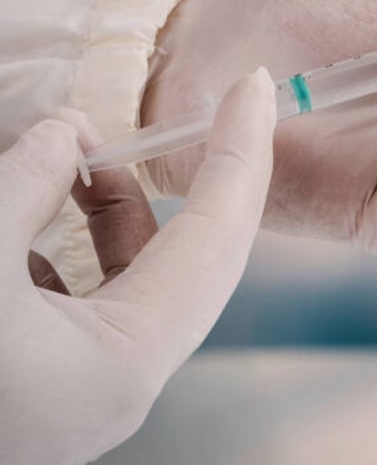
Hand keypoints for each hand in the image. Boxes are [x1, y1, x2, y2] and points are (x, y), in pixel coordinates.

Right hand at [0, 69, 275, 463]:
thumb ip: (26, 184)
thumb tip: (70, 133)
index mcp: (126, 362)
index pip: (217, 236)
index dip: (239, 153)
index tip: (256, 87)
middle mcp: (127, 379)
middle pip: (194, 255)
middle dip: (201, 174)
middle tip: (223, 105)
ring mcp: (92, 384)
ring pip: (137, 273)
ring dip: (116, 205)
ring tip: (78, 155)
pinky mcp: (59, 378)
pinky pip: (92, 293)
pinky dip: (76, 242)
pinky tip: (37, 210)